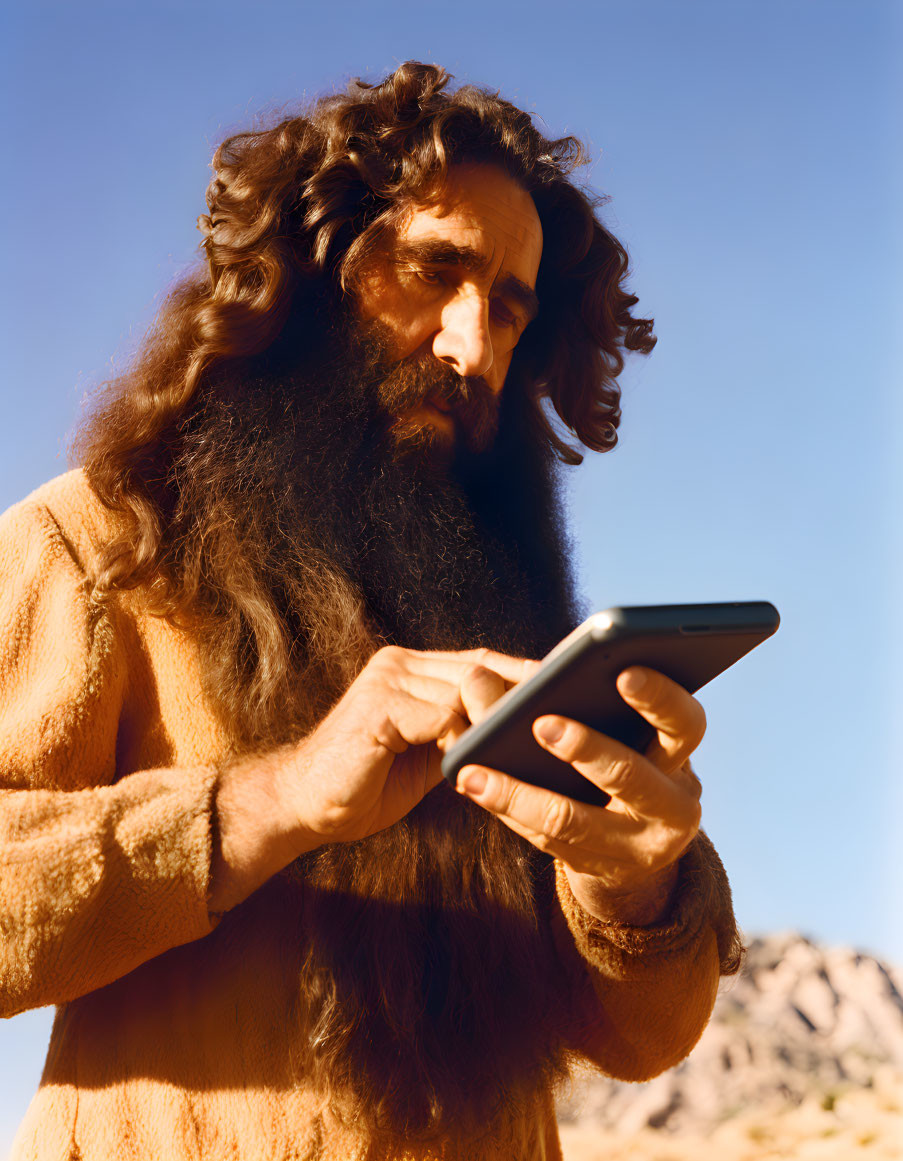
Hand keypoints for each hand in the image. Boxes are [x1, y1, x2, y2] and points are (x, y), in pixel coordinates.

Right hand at [211, 644, 537, 912]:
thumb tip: (518, 728)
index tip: (566, 690)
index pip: (480, 660)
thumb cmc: (365, 784)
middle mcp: (398, 663)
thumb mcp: (425, 753)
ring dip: (495, 720)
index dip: (523, 674)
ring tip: (519, 746)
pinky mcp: (378, 707)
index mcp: (410, 668)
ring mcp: (386, 680)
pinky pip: (441, 715)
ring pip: (465, 687)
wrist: (301, 804)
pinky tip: (474, 763)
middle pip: (479, 667)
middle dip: (519, 695)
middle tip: (555, 721)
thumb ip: (460, 732)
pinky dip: (464, 738)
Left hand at [454, 666, 704, 923]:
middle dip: (586, 749)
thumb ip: (583, 697)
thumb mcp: (623, 733)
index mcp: (679, 757)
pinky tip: (474, 787)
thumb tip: (495, 672)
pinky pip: (545, 840)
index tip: (624, 672)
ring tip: (475, 770)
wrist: (633, 846)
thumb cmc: (620, 758)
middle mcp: (672, 807)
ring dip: (519, 794)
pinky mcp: (595, 870)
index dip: (660, 698)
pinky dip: (507, 811)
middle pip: (632, 777)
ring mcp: (636, 848)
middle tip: (542, 723)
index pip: (686, 723)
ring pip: (574, 822)